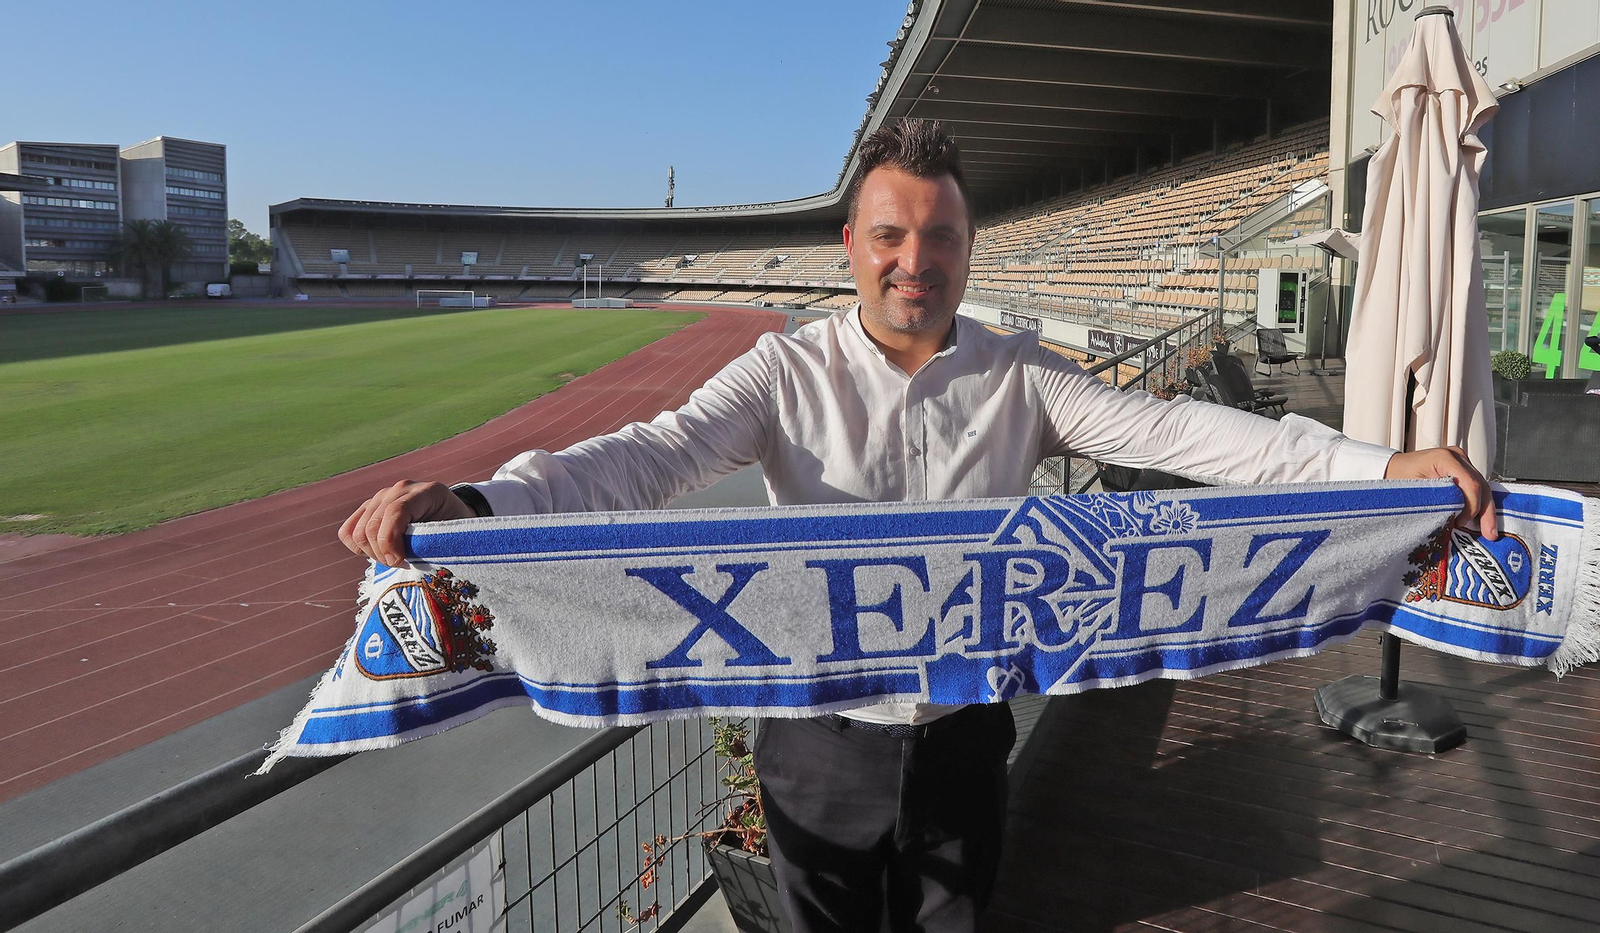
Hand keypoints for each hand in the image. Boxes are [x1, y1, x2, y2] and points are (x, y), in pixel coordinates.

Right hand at [338, 480, 475, 567]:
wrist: (449, 518)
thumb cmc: (453, 531)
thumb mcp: (452, 535)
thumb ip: (430, 543)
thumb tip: (401, 558)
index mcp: (427, 492)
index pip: (395, 512)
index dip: (391, 541)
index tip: (399, 562)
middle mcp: (400, 489)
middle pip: (372, 525)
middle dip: (383, 554)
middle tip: (403, 564)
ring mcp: (381, 496)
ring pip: (357, 531)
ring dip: (373, 553)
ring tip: (395, 559)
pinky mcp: (368, 508)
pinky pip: (348, 532)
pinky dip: (359, 548)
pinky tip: (380, 552)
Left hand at [1384, 447, 1498, 539]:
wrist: (1390, 468)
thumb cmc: (1397, 478)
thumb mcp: (1415, 491)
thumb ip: (1438, 502)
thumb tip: (1456, 520)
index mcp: (1445, 458)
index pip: (1471, 484)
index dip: (1472, 507)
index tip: (1462, 523)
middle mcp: (1457, 457)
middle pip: (1481, 486)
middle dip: (1486, 512)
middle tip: (1489, 534)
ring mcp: (1461, 461)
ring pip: (1482, 487)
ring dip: (1485, 510)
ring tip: (1488, 531)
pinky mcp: (1461, 469)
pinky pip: (1475, 487)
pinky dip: (1478, 504)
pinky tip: (1481, 520)